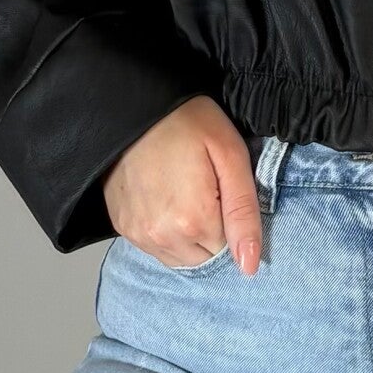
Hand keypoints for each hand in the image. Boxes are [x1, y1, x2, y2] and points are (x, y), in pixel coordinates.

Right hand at [102, 95, 263, 272]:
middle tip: (206, 191)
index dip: (232, 224)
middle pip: (204, 259)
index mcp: (193, 221)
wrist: (135, 106)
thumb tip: (249, 266)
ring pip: (180, 258)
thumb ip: (244, 213)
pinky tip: (167, 200)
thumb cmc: (188, 122)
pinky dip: (166, 232)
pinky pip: (155, 247)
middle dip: (212, 234)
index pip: (229, 252)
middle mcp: (162, 236)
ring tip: (186, 194)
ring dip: (189, 237)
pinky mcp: (123, 227)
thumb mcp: (231, 157)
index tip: (224, 193)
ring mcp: (138, 234)